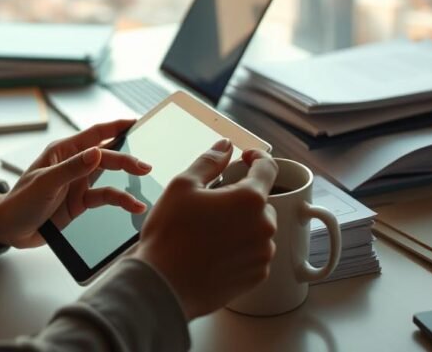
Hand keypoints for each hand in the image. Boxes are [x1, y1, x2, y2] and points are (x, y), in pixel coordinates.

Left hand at [0, 119, 151, 248]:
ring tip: (145, 180)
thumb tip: (97, 153)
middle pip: (106, 155)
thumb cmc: (20, 201)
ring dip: (126, 178)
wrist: (10, 229)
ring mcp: (78, 183)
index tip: (138, 122)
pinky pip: (105, 197)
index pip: (95, 134)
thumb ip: (71, 169)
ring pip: (109, 176)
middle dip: (127, 158)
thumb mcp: (45, 183)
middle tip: (145, 165)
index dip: (117, 126)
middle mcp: (73, 163)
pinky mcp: (80, 202)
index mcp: (63, 151)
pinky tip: (133, 205)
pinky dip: (120, 200)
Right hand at [133, 141, 278, 319]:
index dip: (257, 157)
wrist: (163, 285)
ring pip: (258, 228)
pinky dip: (240, 248)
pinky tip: (214, 251)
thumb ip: (210, 162)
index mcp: (250, 199)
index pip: (268, 168)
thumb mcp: (183, 186)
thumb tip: (225, 146)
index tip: (245, 158)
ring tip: (210, 232)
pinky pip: (254, 252)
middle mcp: (264, 226)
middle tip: (212, 205)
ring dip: (241, 224)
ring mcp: (263, 254)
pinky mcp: (257, 275)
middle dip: (241, 199)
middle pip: (261, 201)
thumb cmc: (170, 234)